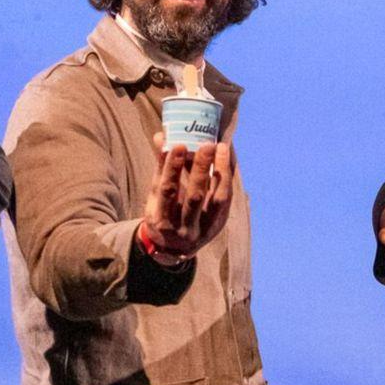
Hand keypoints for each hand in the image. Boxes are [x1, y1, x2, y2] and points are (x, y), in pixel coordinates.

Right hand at [142, 135, 235, 261]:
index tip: (179, 145)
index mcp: (161, 219)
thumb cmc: (163, 213)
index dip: (172, 168)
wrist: (174, 249)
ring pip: (217, 200)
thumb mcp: (155, 196)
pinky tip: (228, 159)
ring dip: (221, 172)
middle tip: (207, 144)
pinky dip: (227, 178)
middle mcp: (183, 228)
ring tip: (222, 148)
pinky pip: (226, 200)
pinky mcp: (218, 225)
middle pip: (194, 197)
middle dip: (200, 169)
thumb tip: (161, 136)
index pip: (167, 191)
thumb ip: (161, 168)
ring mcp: (204, 229)